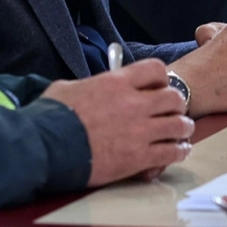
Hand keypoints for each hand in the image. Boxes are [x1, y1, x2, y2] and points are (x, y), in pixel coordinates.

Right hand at [40, 59, 194, 185]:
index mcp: (116, 82)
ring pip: (179, 125)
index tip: (158, 87)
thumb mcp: (67, 89)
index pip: (155, 69)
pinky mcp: (138, 158)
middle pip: (174, 97)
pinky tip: (177, 152)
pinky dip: (178, 152)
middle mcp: (133, 103)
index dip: (161, 78)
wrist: (43, 147)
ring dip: (182, 129)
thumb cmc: (50, 117)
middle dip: (176, 105)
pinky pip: (171, 152)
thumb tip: (88, 88)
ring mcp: (138, 131)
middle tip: (172, 113)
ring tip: (180, 134)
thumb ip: (87, 86)